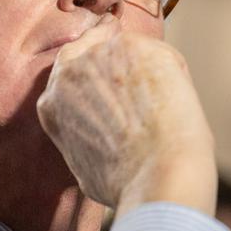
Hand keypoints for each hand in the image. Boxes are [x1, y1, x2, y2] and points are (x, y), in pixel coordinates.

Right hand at [36, 14, 216, 216]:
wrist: (156, 176)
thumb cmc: (125, 184)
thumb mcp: (82, 162)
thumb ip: (83, 131)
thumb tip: (104, 129)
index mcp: (53, 103)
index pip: (67, 68)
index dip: (91, 67)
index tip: (108, 65)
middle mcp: (70, 71)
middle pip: (94, 47)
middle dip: (114, 57)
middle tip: (138, 69)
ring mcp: (100, 55)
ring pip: (129, 51)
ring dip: (146, 69)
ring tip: (165, 104)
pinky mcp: (133, 46)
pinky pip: (158, 55)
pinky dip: (171, 73)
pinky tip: (177, 98)